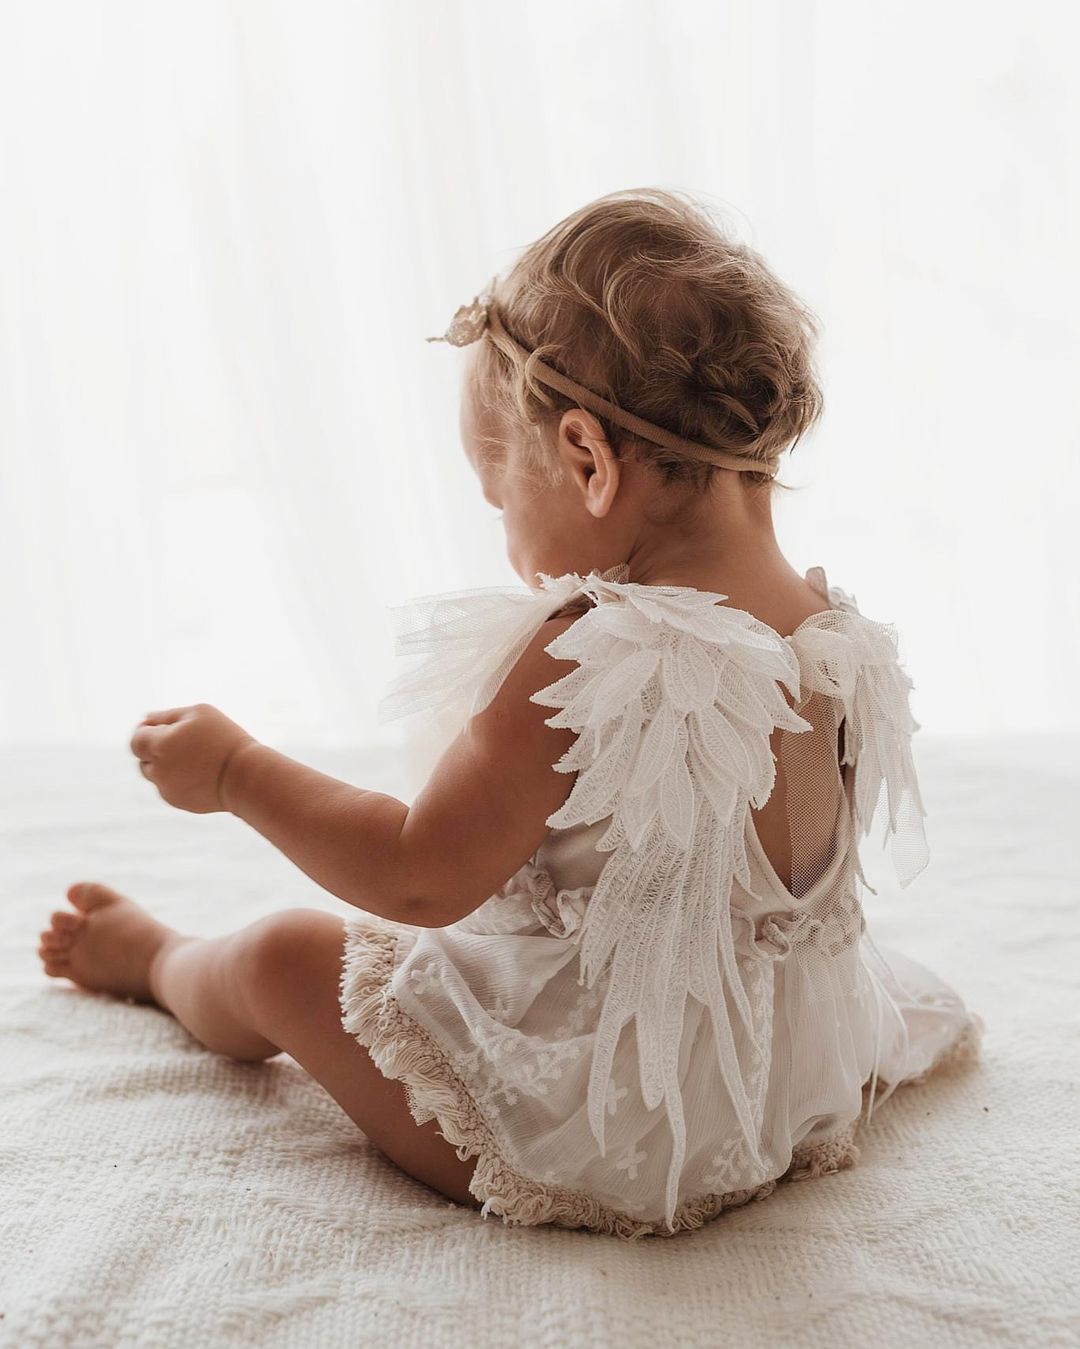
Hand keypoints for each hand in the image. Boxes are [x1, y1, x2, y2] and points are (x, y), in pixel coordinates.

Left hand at [129, 704, 257, 813]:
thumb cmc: (225, 739)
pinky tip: (202, 773)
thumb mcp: (199, 713)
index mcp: (160, 745)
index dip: (145, 732)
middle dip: (156, 749)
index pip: (136, 740)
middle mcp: (158, 770)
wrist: (245, 777)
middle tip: (183, 742)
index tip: (162, 728)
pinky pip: (171, 787)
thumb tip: (147, 720)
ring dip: (167, 765)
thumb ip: (168, 715)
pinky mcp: (178, 802)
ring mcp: (167, 789)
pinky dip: (180, 780)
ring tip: (195, 758)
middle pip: (143, 759)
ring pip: (156, 774)